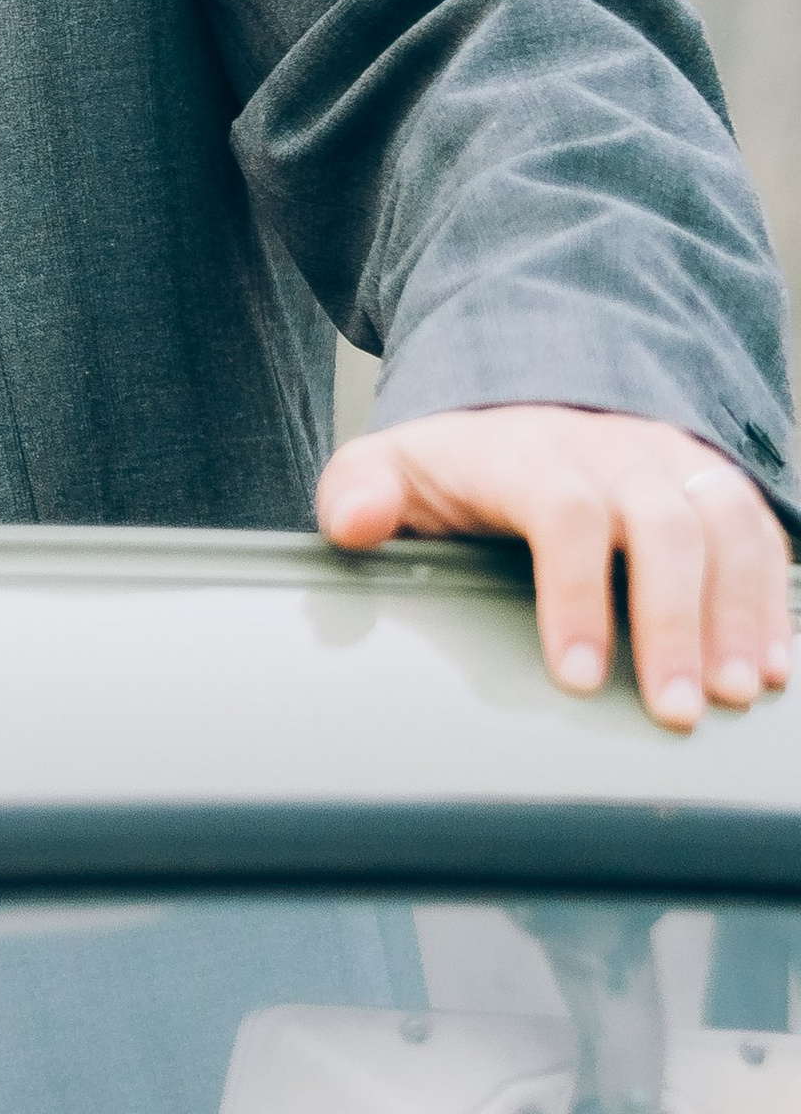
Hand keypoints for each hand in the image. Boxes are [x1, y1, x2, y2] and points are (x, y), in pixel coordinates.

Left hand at [317, 404, 793, 731]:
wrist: (521, 402)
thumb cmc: (453, 463)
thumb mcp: (392, 467)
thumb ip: (359, 492)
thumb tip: (354, 522)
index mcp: (525, 449)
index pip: (564, 511)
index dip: (576, 594)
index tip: (579, 678)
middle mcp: (609, 448)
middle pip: (661, 524)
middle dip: (674, 622)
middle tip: (676, 712)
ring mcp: (667, 460)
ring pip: (723, 524)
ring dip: (738, 613)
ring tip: (738, 695)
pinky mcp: (708, 482)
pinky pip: (758, 531)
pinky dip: (771, 598)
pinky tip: (776, 667)